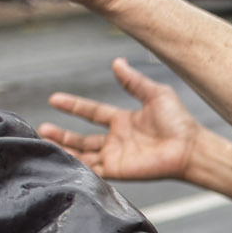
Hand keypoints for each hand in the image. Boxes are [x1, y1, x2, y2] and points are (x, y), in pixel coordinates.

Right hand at [37, 58, 207, 181]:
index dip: (73, 106)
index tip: (54, 99)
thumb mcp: (154, 94)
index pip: (91, 112)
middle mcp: (116, 139)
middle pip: (82, 138)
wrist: (189, 147)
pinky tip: (63, 160)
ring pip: (83, 155)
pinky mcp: (118, 171)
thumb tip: (117, 62)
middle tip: (42, 129)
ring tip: (44, 142)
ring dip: (64, 149)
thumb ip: (133, 81)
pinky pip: (92, 170)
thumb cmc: (178, 121)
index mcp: (123, 120)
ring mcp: (116, 156)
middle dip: (62, 134)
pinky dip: (77, 166)